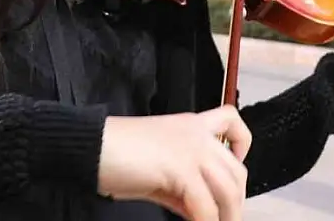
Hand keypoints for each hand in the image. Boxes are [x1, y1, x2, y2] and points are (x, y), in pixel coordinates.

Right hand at [98, 105, 251, 220]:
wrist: (91, 146)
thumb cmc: (115, 154)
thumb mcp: (158, 168)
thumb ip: (183, 185)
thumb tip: (200, 211)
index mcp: (191, 125)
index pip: (232, 121)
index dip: (242, 145)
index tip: (235, 168)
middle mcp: (196, 134)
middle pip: (236, 170)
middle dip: (237, 202)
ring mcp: (191, 150)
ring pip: (229, 189)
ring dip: (227, 217)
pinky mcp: (180, 169)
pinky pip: (205, 206)